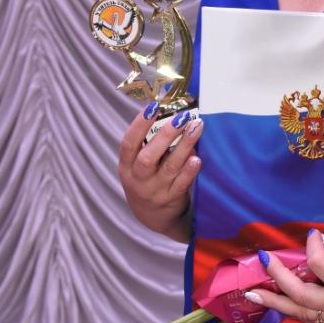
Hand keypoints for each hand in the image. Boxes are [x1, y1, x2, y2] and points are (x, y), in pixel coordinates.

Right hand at [117, 109, 202, 241]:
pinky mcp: (171, 200)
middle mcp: (138, 179)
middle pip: (148, 158)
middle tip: (182, 117)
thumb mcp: (138, 163)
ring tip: (197, 127)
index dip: (139, 125)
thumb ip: (150, 142)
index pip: (128, 144)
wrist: (151, 216)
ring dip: (184, 146)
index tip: (154, 106)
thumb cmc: (147, 178)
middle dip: (165, 135)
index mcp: (126, 166)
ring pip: (169, 168)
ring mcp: (154, 191)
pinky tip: (197, 158)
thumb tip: (172, 110)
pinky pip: (181, 184)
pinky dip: (189, 171)